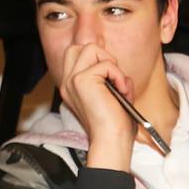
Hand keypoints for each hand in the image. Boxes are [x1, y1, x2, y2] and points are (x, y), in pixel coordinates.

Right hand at [56, 42, 139, 170]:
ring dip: (110, 63)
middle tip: (112, 77)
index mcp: (71, 87)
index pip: (77, 56)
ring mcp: (72, 80)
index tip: (111, 79)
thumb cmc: (114, 126)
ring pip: (90, 48)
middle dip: (100, 55)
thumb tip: (115, 68)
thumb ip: (107, 78)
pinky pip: (106, 64)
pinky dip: (118, 75)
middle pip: (78, 47)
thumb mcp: (108, 96)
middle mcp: (67, 82)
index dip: (97, 60)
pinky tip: (121, 92)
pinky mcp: (81, 80)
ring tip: (116, 83)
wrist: (111, 141)